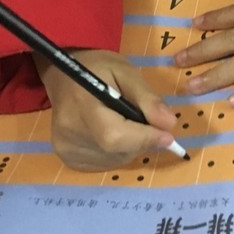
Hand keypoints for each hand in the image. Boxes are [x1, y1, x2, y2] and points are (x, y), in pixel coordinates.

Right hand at [36, 50, 177, 170]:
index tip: (168, 136)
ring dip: (131, 147)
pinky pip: (104, 164)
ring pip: (114, 160)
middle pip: (116, 150)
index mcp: (82, 104)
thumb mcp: (126, 72)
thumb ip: (147, 98)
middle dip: (142, 140)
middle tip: (148, 123)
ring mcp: (65, 148)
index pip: (114, 135)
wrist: (64, 75)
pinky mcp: (67, 158)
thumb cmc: (98, 69)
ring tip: (127, 123)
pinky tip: (114, 133)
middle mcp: (68, 132)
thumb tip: (169, 124)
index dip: (144, 139)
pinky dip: (118, 153)